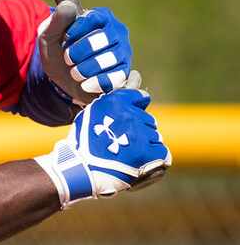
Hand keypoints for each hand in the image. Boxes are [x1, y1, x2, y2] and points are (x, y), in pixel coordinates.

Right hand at [34, 88, 171, 207]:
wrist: (82, 169)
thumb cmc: (86, 140)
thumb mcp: (95, 111)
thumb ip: (118, 97)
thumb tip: (137, 74)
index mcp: (116, 102)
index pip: (140, 96)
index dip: (134, 109)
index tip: (126, 121)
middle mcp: (130, 115)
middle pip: (148, 119)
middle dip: (138, 130)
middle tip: (120, 143)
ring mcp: (141, 135)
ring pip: (154, 136)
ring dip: (144, 144)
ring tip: (126, 154)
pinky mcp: (149, 153)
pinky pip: (162, 151)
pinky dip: (154, 158)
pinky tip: (139, 161)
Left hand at [38, 1, 132, 105]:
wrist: (62, 79)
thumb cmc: (58, 51)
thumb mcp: (49, 36)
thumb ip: (57, 21)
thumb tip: (68, 5)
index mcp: (100, 17)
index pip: (93, 18)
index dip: (76, 31)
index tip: (65, 39)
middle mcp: (116, 31)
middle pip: (103, 38)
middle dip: (80, 51)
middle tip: (68, 59)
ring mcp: (123, 51)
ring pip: (111, 58)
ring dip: (86, 68)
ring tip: (75, 72)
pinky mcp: (125, 71)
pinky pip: (117, 76)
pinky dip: (97, 82)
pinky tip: (85, 84)